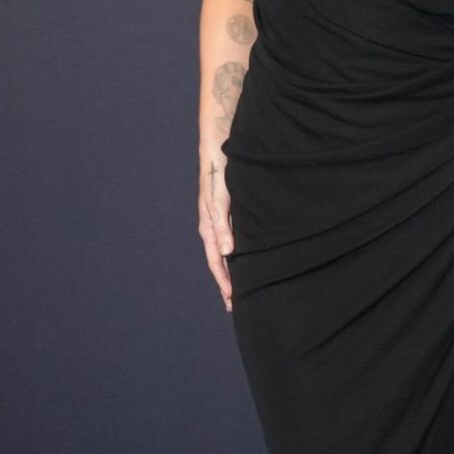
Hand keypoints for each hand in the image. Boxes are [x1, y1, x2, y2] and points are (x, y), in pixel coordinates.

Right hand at [198, 155, 234, 311]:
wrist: (220, 148)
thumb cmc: (218, 173)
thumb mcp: (220, 200)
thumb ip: (222, 225)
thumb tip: (226, 253)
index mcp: (208, 227)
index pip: (215, 261)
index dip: (223, 281)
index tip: (232, 300)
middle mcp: (213, 227)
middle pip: (219, 261)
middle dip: (226, 283)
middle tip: (234, 305)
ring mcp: (220, 220)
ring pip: (225, 253)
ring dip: (231, 270)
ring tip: (239, 288)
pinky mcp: (229, 213)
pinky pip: (231, 240)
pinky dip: (236, 255)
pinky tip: (244, 259)